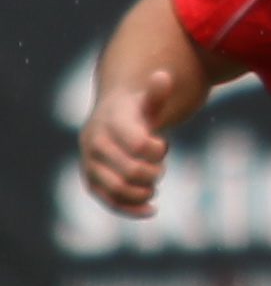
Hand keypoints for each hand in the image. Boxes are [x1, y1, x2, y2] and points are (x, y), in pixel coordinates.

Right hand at [79, 68, 177, 214]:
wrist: (109, 123)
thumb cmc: (134, 113)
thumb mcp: (147, 102)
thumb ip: (157, 93)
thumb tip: (164, 75)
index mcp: (111, 123)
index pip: (139, 145)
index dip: (157, 150)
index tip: (162, 146)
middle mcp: (95, 143)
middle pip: (132, 170)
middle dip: (154, 172)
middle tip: (159, 167)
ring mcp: (91, 164)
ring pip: (119, 189)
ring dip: (144, 192)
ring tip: (153, 185)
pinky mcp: (92, 182)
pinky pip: (110, 202)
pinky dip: (132, 209)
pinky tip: (152, 210)